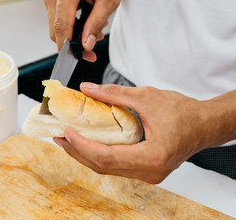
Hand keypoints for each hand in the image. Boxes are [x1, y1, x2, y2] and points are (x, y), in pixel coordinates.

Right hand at [44, 0, 121, 61]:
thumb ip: (96, 23)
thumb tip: (87, 45)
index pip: (61, 26)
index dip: (68, 46)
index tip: (78, 57)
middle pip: (56, 29)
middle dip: (73, 42)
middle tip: (92, 46)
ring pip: (55, 26)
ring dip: (72, 34)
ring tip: (93, 29)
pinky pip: (56, 18)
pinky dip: (69, 25)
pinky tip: (84, 21)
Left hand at [53, 83, 229, 183]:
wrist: (205, 124)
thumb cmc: (185, 112)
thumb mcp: (146, 97)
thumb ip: (114, 94)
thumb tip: (87, 89)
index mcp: (152, 157)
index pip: (107, 157)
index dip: (82, 146)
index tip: (66, 132)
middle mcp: (149, 172)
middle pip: (102, 166)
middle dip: (77, 151)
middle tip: (58, 136)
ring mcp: (147, 174)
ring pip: (107, 168)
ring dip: (84, 154)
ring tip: (67, 139)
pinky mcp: (145, 170)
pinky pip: (115, 165)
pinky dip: (97, 154)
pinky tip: (86, 143)